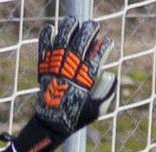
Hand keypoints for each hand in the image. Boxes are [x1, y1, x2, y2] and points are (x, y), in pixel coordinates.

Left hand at [12, 17, 116, 151]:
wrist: (52, 124)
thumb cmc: (77, 117)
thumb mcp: (98, 109)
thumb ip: (107, 92)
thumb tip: (112, 75)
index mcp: (85, 81)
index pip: (97, 56)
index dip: (104, 46)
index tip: (108, 42)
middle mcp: (70, 71)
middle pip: (81, 43)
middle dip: (89, 31)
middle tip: (94, 26)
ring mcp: (56, 69)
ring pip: (62, 41)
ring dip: (69, 28)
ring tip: (75, 21)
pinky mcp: (44, 69)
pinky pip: (44, 49)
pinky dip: (46, 37)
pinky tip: (52, 28)